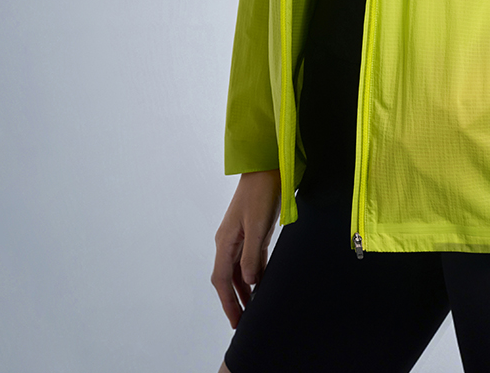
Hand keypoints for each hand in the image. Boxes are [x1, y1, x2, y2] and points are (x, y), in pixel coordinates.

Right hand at [211, 169, 280, 327]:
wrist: (267, 167)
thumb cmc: (260, 193)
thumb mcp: (257, 225)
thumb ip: (251, 255)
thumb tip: (248, 282)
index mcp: (225, 241)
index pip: (222, 279)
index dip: (228, 302)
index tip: (236, 320)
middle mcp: (229, 241)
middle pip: (227, 278)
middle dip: (233, 300)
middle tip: (242, 321)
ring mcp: (240, 236)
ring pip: (238, 270)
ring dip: (244, 289)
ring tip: (252, 308)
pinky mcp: (252, 232)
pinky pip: (250, 259)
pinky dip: (254, 274)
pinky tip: (261, 284)